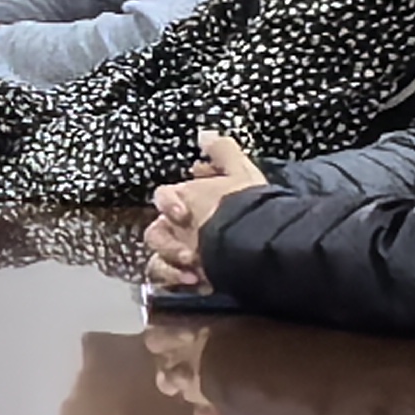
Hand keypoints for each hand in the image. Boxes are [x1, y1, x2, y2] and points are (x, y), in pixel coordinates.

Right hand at [145, 129, 269, 293]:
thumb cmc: (246, 208)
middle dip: (168, 244)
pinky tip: (195, 282)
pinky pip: (163, 279)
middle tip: (190, 253)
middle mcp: (184, 231)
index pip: (164, 199)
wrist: (258, 245)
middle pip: (156, 234)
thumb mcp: (240, 173)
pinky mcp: (187, 279)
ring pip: (156, 259)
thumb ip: (222, 150)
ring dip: (169, 263)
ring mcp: (184, 257)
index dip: (168, 203)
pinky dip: (173, 280)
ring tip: (193, 269)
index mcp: (191, 204)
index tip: (183, 214)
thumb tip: (204, 133)